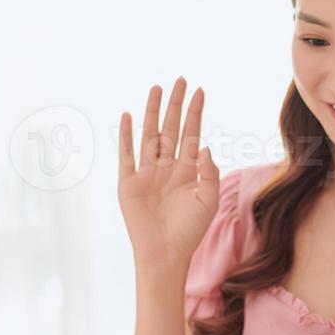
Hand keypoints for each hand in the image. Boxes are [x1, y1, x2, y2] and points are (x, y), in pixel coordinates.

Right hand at [117, 77, 219, 271]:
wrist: (165, 254)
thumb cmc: (189, 231)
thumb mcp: (207, 200)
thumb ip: (209, 172)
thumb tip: (205, 145)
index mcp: (188, 170)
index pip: (192, 134)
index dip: (196, 113)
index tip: (200, 91)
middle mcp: (167, 167)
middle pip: (172, 128)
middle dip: (176, 104)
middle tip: (180, 80)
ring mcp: (147, 173)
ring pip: (150, 135)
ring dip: (152, 112)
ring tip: (155, 89)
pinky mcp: (128, 183)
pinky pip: (126, 154)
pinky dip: (126, 136)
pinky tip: (127, 116)